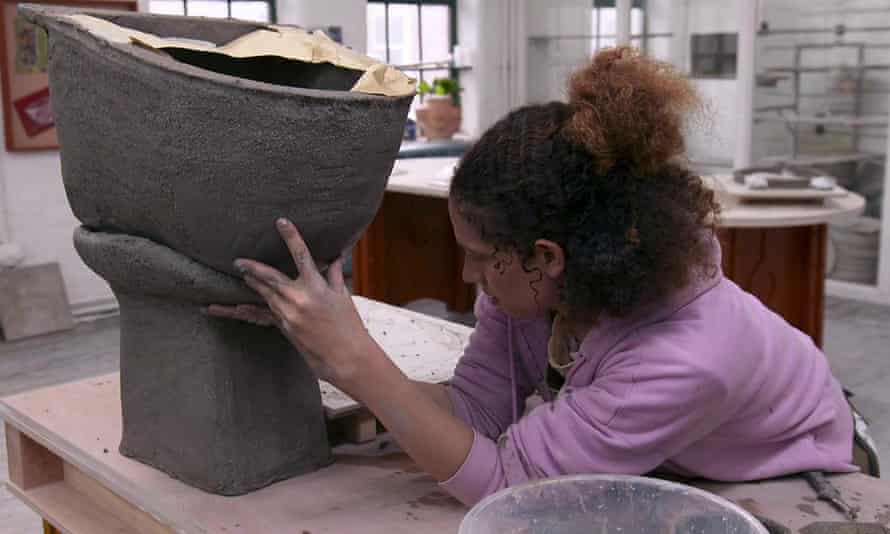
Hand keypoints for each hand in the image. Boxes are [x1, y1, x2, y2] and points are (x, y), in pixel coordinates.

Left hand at [205, 218, 376, 385]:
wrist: (344, 357)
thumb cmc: (348, 325)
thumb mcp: (343, 297)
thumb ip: (335, 275)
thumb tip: (336, 256)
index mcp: (316, 287)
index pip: (301, 255)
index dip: (291, 236)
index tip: (281, 221)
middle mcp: (298, 299)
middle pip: (269, 277)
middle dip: (252, 268)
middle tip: (238, 260)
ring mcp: (288, 315)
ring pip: (264, 294)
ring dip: (253, 283)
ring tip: (244, 275)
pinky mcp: (283, 327)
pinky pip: (263, 315)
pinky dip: (250, 309)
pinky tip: (236, 308)